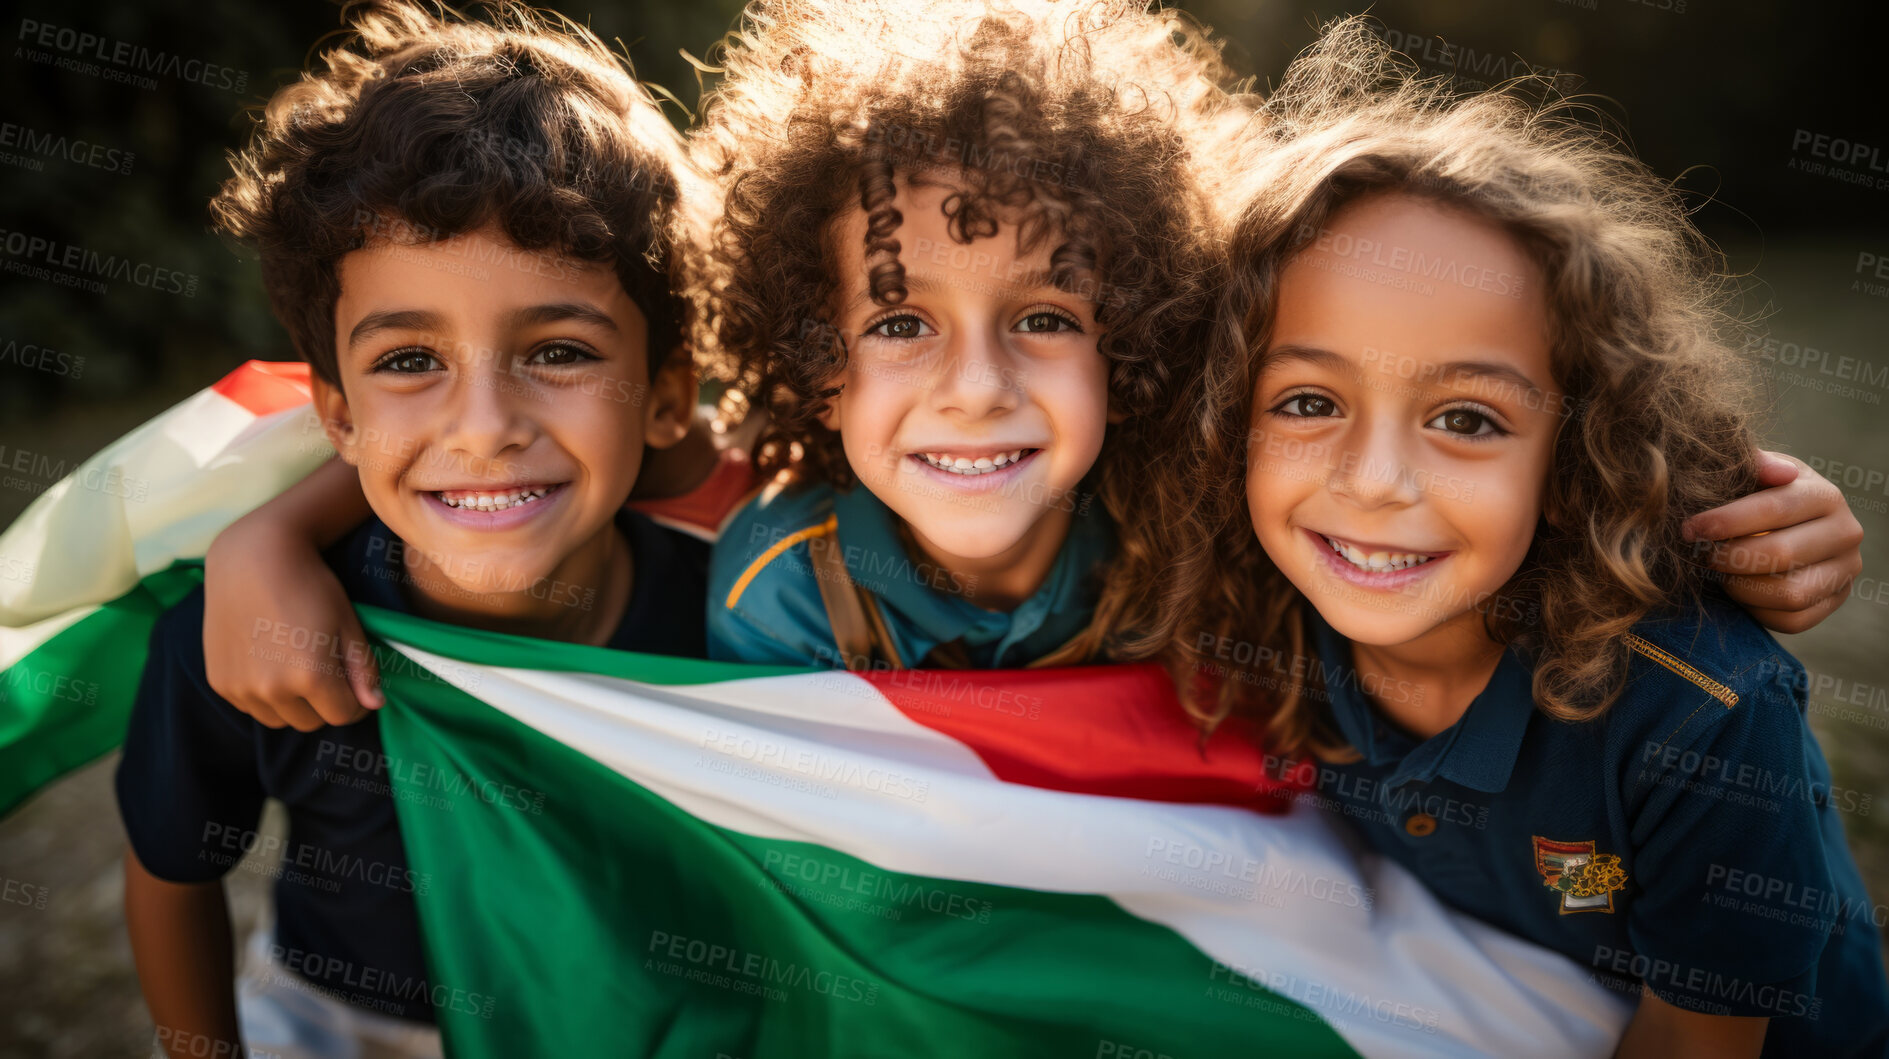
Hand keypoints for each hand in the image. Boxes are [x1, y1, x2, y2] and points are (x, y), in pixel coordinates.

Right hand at [202, 514, 380, 729]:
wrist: (251, 559)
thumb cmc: (310, 586)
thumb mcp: (347, 624)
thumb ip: (363, 669)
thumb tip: (373, 705)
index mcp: (311, 676)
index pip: (344, 715)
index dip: (356, 702)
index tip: (355, 684)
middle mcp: (272, 689)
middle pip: (311, 722)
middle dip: (325, 703)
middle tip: (326, 671)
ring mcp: (241, 687)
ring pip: (280, 720)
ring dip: (294, 704)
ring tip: (297, 667)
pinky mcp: (219, 682)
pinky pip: (251, 707)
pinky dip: (264, 696)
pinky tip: (270, 662)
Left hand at [1683, 450, 1863, 634]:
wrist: (1786, 526)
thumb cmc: (1759, 496)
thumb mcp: (1756, 474)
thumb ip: (1754, 464)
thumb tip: (1775, 471)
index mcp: (1825, 495)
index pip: (1775, 508)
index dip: (1725, 520)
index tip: (1690, 529)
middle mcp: (1845, 532)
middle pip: (1780, 554)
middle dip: (1729, 557)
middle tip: (1703, 555)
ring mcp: (1845, 570)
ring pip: (1790, 593)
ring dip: (1742, 587)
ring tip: (1720, 573)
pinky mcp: (1835, 601)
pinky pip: (1793, 619)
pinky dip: (1757, 609)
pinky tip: (1739, 590)